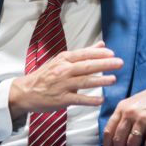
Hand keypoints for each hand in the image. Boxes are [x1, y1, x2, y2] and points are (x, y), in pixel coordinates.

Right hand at [9, 43, 123, 119]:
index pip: (84, 54)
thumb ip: (83, 54)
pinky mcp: (61, 99)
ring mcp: (62, 85)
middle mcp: (63, 70)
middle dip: (105, 64)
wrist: (26, 91)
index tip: (112, 54)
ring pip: (84, 82)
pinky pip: (78, 99)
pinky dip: (90, 100)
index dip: (99, 54)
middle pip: (87, 66)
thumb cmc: (45, 75)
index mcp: (64, 59)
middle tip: (119, 63)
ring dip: (100, 81)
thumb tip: (102, 45)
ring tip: (113, 79)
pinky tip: (101, 100)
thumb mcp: (62, 60)